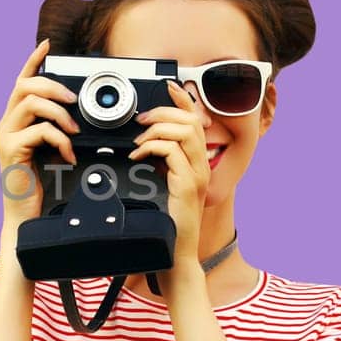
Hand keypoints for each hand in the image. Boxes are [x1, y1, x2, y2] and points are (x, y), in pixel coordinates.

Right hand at [0, 38, 79, 224]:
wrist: (24, 213)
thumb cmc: (38, 183)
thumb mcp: (48, 149)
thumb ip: (53, 129)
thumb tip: (74, 113)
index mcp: (14, 121)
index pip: (21, 82)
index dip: (33, 61)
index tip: (46, 46)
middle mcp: (5, 124)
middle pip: (25, 86)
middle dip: (53, 86)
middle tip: (73, 100)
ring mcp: (5, 136)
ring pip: (31, 104)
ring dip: (59, 113)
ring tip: (74, 130)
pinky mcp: (11, 150)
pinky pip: (40, 131)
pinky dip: (60, 140)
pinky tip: (67, 155)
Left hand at [127, 81, 212, 259]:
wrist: (174, 255)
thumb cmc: (166, 224)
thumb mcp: (162, 186)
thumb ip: (160, 166)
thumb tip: (145, 146)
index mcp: (197, 164)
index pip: (196, 121)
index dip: (184, 100)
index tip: (169, 86)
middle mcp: (201, 166)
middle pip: (191, 121)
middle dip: (164, 112)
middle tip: (142, 119)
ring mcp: (197, 176)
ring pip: (185, 132)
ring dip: (157, 129)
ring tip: (138, 141)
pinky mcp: (188, 185)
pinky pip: (172, 152)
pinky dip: (152, 148)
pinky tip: (138, 156)